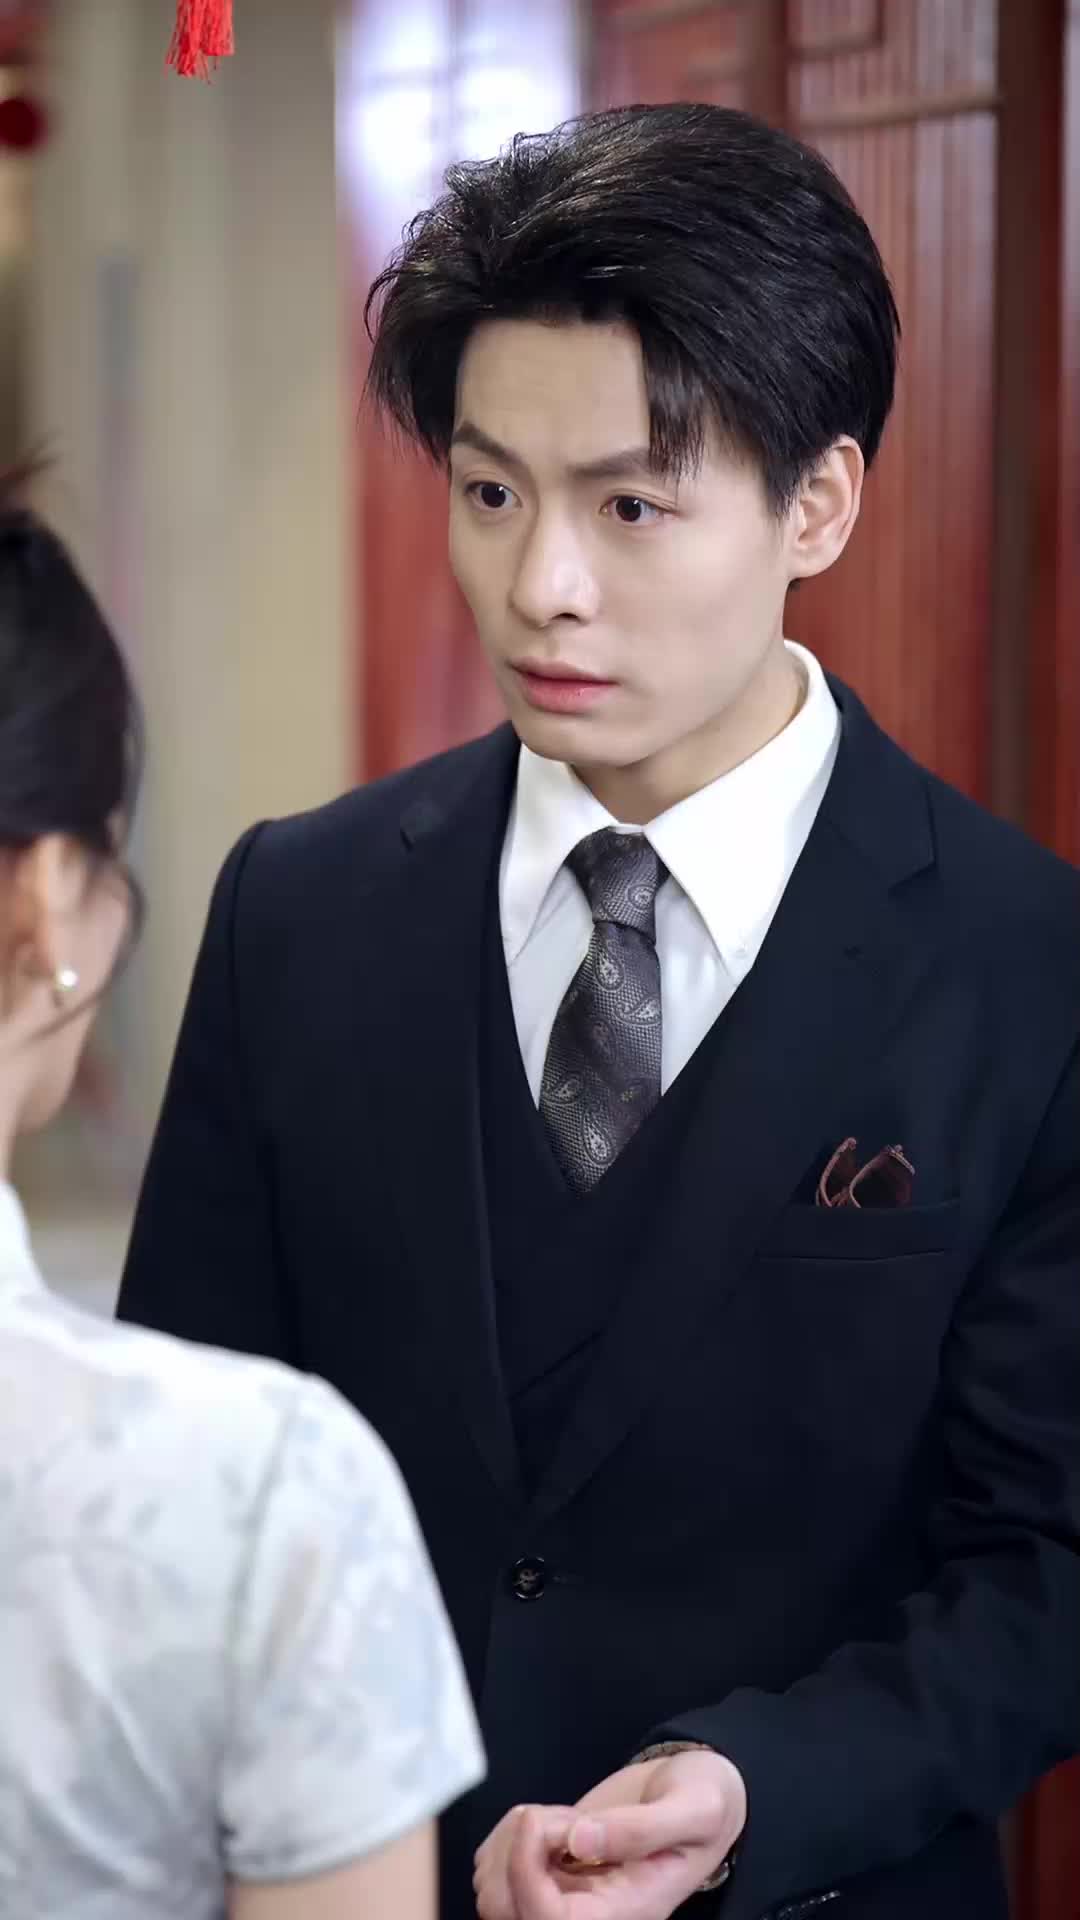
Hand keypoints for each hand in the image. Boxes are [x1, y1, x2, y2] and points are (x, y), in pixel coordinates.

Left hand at [473, 1750, 746, 1919]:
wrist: (699, 1795)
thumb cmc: (705, 1803)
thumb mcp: (695, 1810)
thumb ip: (641, 1828)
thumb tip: (578, 1839)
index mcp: (626, 1911)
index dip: (525, 1873)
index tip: (536, 1819)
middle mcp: (590, 1913)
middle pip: (508, 1910)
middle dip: (515, 1853)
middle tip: (561, 1816)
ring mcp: (565, 1894)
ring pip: (494, 1889)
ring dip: (510, 1840)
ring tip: (557, 1816)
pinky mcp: (548, 1870)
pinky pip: (497, 1864)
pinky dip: (509, 1833)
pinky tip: (547, 1818)